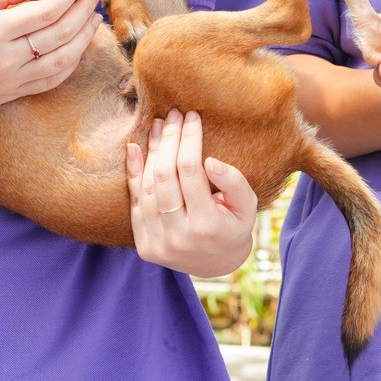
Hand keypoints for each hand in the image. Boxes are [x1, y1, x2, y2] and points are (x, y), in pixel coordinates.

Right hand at [0, 0, 102, 116]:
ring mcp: (9, 82)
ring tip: (93, 18)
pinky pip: (50, 81)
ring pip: (63, 61)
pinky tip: (77, 47)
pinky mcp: (9, 96)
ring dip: (84, 38)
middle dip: (84, 10)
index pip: (46, 9)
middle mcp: (5, 59)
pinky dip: (70, 64)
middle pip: (61, 33)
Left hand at [128, 111, 256, 276]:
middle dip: (168, 139)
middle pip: (165, 176)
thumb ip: (234, 183)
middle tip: (172, 115)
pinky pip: (135, 202)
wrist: (216, 265)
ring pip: (148, 187)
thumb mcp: (247, 206)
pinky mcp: (143, 245)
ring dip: (151, 152)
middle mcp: (179, 237)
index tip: (191, 117)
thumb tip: (210, 161)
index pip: (191, 171)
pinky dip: (133, 173)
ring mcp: (158, 243)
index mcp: (207, 226)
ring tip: (157, 125)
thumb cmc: (234, 226)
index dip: (189, 139)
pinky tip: (134, 147)